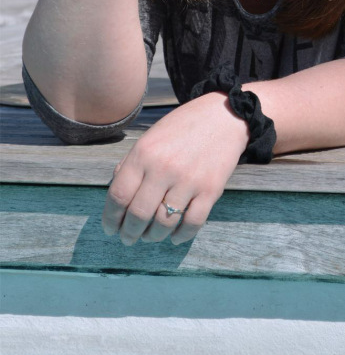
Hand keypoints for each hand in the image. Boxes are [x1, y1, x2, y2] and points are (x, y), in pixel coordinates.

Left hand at [102, 93, 247, 245]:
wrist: (223, 116)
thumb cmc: (183, 126)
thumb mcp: (150, 137)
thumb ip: (131, 164)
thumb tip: (117, 197)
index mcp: (144, 153)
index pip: (118, 196)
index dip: (110, 219)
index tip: (110, 229)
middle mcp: (163, 168)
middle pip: (138, 214)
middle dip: (129, 233)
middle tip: (128, 238)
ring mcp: (189, 180)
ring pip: (164, 223)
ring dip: (153, 236)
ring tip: (150, 236)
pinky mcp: (211, 189)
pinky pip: (192, 222)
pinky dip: (181, 236)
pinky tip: (174, 237)